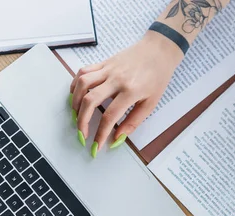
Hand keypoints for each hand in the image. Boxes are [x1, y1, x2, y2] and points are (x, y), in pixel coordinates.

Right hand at [70, 30, 183, 155]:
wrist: (159, 50)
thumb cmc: (157, 77)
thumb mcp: (151, 103)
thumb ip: (133, 122)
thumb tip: (117, 138)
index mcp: (130, 91)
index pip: (109, 116)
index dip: (100, 134)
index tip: (96, 146)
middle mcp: (116, 79)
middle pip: (90, 101)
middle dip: (82, 121)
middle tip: (81, 133)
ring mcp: (108, 69)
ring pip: (83, 84)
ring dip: (75, 102)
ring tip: (76, 115)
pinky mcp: (104, 62)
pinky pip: (83, 71)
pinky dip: (75, 84)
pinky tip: (76, 95)